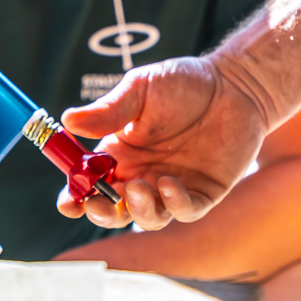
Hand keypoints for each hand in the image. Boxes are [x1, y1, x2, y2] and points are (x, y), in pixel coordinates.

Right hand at [55, 55, 268, 229]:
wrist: (234, 85)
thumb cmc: (183, 83)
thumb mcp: (140, 89)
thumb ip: (108, 110)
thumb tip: (68, 121)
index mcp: (119, 152)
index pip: (89, 184)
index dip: (74, 197)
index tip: (67, 201)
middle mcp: (142, 174)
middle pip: (114, 209)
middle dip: (102, 213)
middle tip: (98, 203)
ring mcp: (172, 187)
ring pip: (148, 217)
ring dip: (139, 210)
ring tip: (140, 188)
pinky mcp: (203, 192)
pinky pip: (185, 211)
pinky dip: (174, 204)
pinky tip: (169, 185)